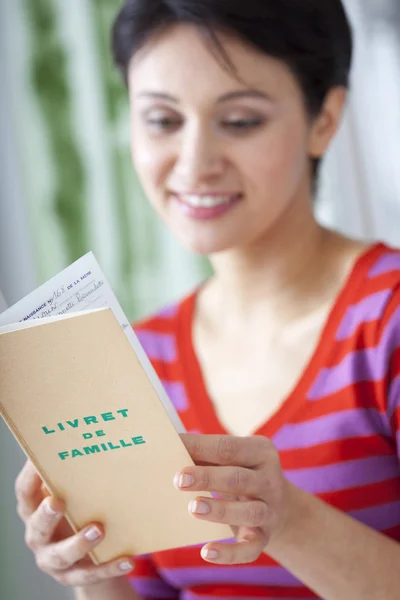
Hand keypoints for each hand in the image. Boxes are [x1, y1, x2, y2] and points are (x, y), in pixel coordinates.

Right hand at [15, 460, 134, 586]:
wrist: (89, 556)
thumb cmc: (79, 511)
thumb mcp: (73, 494)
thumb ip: (75, 474)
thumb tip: (94, 437)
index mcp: (35, 509)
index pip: (25, 492)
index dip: (30, 476)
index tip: (39, 461)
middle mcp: (39, 536)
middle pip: (37, 527)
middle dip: (46, 516)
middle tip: (57, 502)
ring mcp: (54, 559)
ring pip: (61, 556)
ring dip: (78, 544)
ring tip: (99, 530)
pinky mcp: (74, 576)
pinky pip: (91, 574)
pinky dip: (109, 568)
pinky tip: (127, 560)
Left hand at [176, 434, 293, 564]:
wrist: (279, 507)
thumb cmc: (241, 474)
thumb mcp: (232, 459)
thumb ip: (205, 454)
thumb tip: (169, 447)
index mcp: (260, 452)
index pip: (229, 447)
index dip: (201, 447)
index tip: (174, 447)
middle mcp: (269, 480)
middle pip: (238, 478)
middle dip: (208, 478)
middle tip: (179, 480)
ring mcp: (269, 511)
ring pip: (248, 511)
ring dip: (220, 510)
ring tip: (193, 507)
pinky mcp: (264, 538)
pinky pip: (250, 549)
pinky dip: (230, 553)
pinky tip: (206, 553)